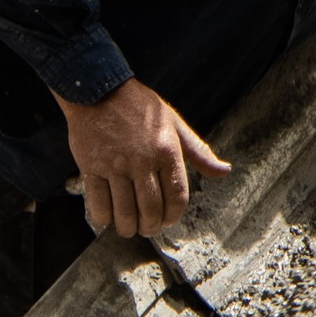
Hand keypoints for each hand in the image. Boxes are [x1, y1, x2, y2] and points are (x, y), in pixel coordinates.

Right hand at [54, 78, 229, 237]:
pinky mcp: (91, 166)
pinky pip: (98, 202)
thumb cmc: (138, 106)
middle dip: (151, 226)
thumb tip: (224, 171)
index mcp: (166, 150)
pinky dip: (104, 217)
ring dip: (128, 227)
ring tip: (128, 227)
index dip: (173, 216)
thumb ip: (198, 151)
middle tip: (147, 228)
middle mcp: (142, 160)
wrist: (98, 88)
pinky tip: (108, 217)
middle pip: (151, 209)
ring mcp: (115, 165)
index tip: (167, 220)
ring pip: (124, 211)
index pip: (177, 197)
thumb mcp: (173, 122)